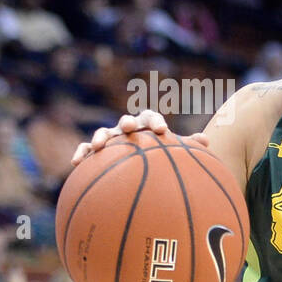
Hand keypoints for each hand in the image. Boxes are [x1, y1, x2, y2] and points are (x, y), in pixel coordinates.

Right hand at [70, 109, 208, 167]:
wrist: (141, 164)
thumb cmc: (161, 157)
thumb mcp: (174, 153)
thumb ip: (188, 146)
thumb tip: (206, 141)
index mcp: (147, 126)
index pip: (151, 117)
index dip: (156, 121)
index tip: (163, 131)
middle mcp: (128, 129)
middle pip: (126, 121)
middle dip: (127, 123)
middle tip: (129, 127)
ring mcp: (111, 138)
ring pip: (103, 133)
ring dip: (100, 137)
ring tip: (98, 146)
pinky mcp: (95, 150)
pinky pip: (86, 149)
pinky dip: (81, 153)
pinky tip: (76, 163)